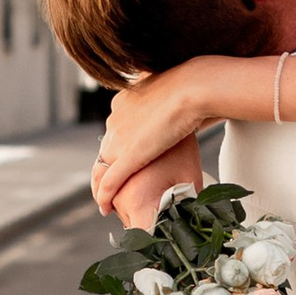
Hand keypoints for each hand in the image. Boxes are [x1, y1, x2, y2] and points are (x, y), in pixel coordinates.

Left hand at [93, 65, 216, 216]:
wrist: (193, 88)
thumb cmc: (193, 88)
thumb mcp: (172, 93)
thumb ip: (167, 104)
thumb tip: (180, 111)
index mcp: (124, 101)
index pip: (115, 129)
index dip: (119, 147)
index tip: (127, 157)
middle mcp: (115, 118)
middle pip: (105, 150)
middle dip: (108, 169)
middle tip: (115, 185)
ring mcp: (119, 137)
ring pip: (102, 168)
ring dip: (102, 186)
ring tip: (107, 201)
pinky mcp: (129, 155)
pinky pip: (109, 181)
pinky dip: (105, 195)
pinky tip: (106, 206)